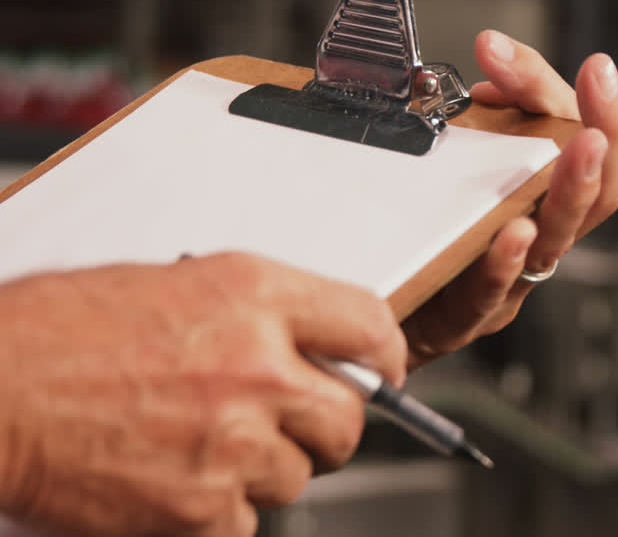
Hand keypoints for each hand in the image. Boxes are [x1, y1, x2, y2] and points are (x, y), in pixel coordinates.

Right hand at [0, 253, 406, 536]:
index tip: (380, 373)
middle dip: (323, 427)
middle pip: (348, 419)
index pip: (370, 326)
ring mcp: (233, 439)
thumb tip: (304, 347)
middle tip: (287, 424)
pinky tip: (172, 481)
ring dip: (261, 471)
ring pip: (295, 477)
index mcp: (255, 295)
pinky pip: (244, 524)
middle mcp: (257, 364)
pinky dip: (215, 515)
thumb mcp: (175, 285)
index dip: (382, 357)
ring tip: (200, 446)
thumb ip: (256, 314)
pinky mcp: (200, 506)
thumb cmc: (54, 332)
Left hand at [402, 30, 617, 365]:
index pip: (590, 145)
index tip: (597, 65)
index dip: (602, 106)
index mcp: (545, 198)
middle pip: (597, 195)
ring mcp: (506, 281)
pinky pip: (487, 296)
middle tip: (600, 84)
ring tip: (582, 147)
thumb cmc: (426, 235)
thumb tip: (496, 68)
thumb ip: (484, 111)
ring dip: (570, 190)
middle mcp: (538, 240)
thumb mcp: (457, 156)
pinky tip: (513, 234)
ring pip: (553, 242)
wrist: (373, 312)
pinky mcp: (459, 318)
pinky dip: (502, 264)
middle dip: (607, 132)